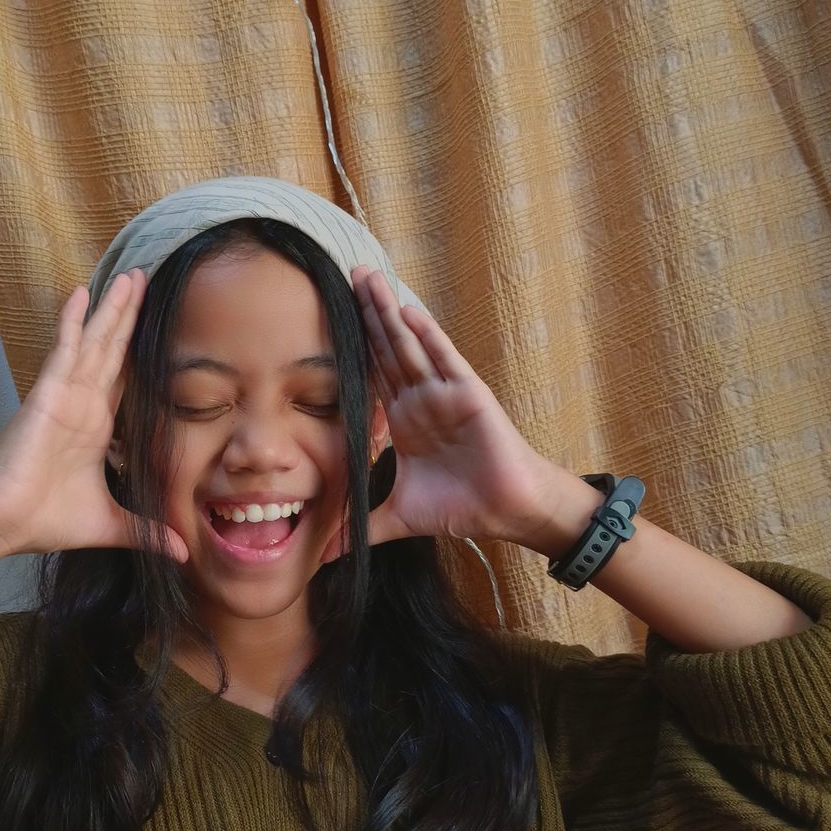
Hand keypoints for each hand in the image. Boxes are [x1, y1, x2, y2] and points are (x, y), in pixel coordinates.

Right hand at [0, 269, 188, 560]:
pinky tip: (81, 293)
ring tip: (128, 276)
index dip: (139, 350)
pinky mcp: (47, 394)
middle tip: (146, 278)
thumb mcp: (110, 524)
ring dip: (110, 309)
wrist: (5, 522)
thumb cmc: (46, 519)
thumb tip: (182, 554)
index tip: (160, 324)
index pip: (125, 379)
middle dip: (128, 316)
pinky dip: (72, 323)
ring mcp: (65, 395)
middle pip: (112, 350)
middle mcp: (82, 404)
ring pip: (94, 342)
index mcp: (96, 426)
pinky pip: (63, 351)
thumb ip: (146, 531)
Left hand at [320, 266, 570, 562]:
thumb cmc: (462, 506)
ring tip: (367, 277)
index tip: (323, 319)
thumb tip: (323, 557)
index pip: (371, 374)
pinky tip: (407, 310)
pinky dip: (426, 335)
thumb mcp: (399, 517)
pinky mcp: (469, 394)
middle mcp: (421, 399)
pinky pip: (444, 359)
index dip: (351, 346)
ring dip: (388, 311)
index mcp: (403, 420)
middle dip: (366, 313)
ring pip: (409, 344)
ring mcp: (444, 392)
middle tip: (342, 273)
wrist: (507, 511)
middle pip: (386, 348)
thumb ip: (361, 529)